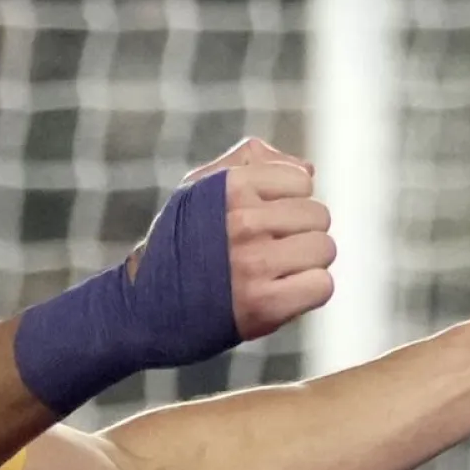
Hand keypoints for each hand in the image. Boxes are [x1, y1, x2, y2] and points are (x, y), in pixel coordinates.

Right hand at [186, 138, 336, 339]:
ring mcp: (253, 264)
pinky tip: (284, 292)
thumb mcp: (199, 187)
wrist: (145, 307)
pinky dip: (309, 291)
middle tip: (272, 249)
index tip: (266, 218)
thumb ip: (251, 162)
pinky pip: (322, 285)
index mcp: (230, 187)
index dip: (289, 200)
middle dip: (301, 232)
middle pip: (319, 215)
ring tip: (278, 271)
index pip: (302, 180)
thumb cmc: (180, 243)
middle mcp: (242, 222)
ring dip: (308, 262)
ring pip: (324, 249)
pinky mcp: (263, 305)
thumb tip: (308, 169)